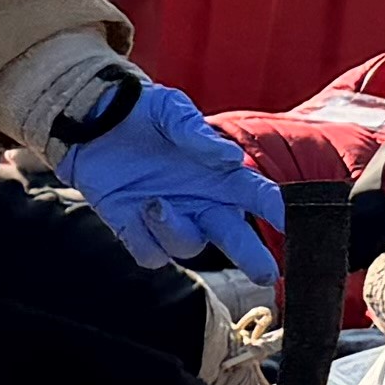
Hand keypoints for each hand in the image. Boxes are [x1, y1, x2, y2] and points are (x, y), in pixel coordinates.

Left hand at [57, 77, 283, 285]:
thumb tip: (229, 157)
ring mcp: (170, 218)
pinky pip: (150, 255)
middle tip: (266, 273)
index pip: (258, 197)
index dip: (277, 210)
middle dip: (252, 256)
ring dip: (175, 231)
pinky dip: (145, 241)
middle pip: (234, 238)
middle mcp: (201, 202)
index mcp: (221, 176)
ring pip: (187, 247)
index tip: (291, 220)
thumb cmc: (144, 111)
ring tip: (154, 203)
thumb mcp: (171, 111)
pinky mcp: (134, 228)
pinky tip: (134, 214)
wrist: (94, 118)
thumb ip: (196, 133)